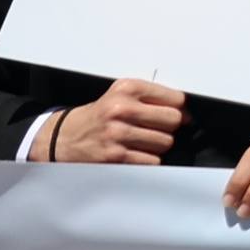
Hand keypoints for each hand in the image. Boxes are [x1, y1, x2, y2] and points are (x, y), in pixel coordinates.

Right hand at [47, 79, 187, 162]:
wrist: (62, 137)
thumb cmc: (98, 116)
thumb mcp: (120, 96)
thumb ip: (152, 99)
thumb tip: (187, 114)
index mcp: (126, 89)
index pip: (175, 99)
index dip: (180, 109)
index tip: (178, 113)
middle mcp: (121, 109)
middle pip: (173, 120)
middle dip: (171, 127)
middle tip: (157, 128)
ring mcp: (118, 134)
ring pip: (165, 142)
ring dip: (159, 144)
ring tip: (143, 140)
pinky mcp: (115, 156)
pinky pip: (152, 160)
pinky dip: (149, 159)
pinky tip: (136, 152)